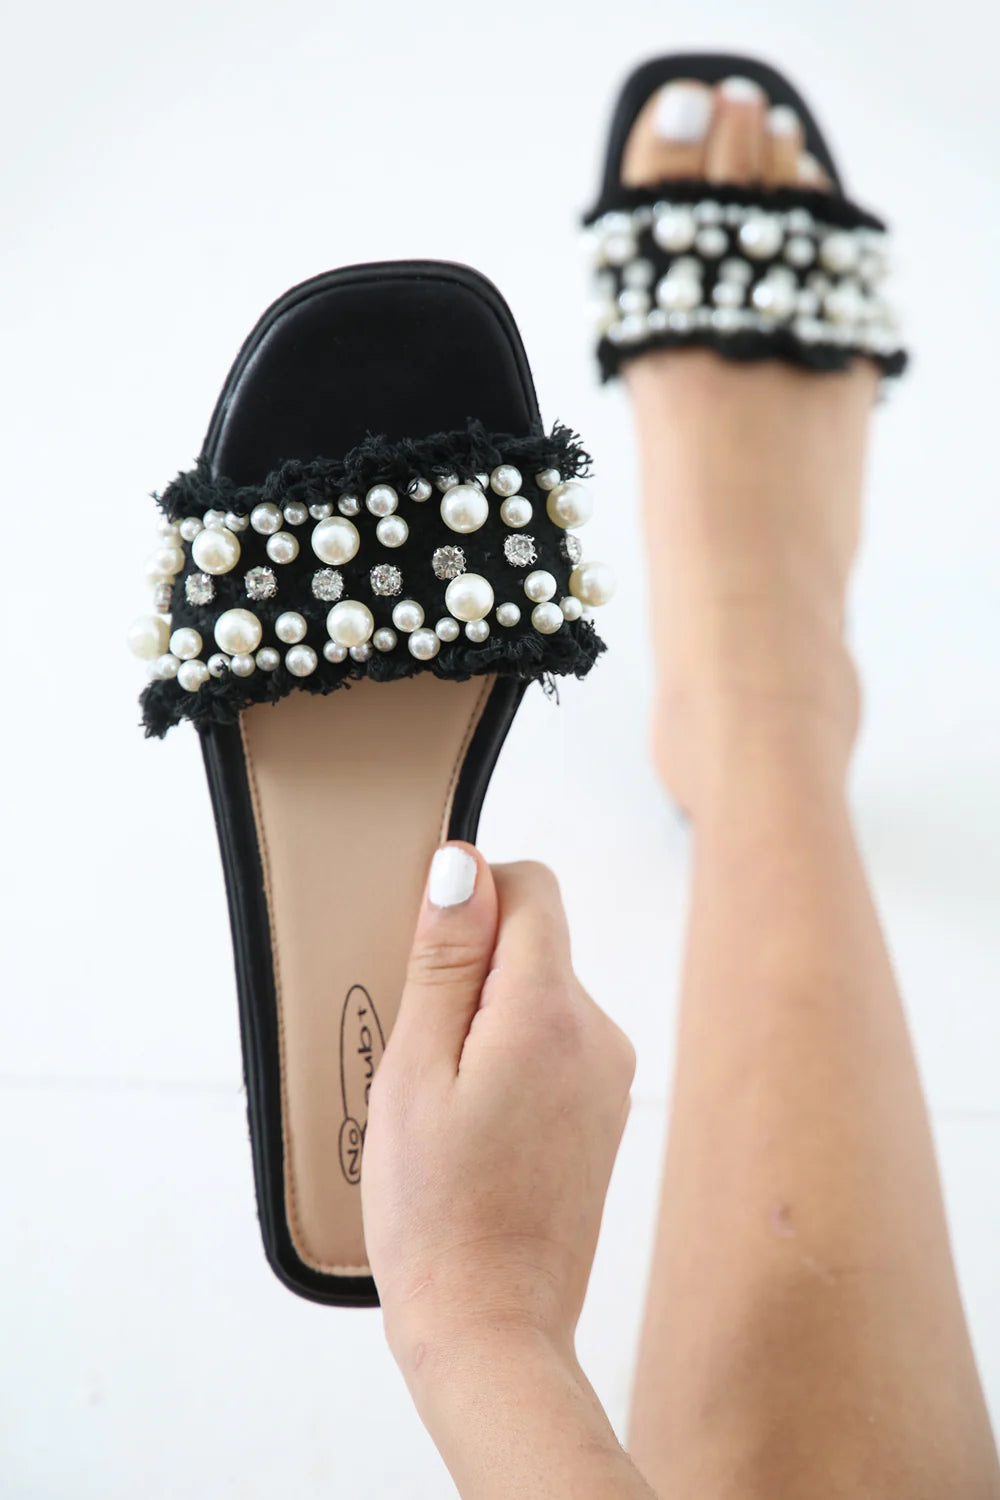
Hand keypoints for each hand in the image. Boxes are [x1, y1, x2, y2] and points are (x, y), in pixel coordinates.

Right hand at [361, 843, 634, 1365]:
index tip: (424, 960)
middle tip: (419, 1051)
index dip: (472, 899)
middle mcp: (598, 1034)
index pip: (532, 887)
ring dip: (484, 1018)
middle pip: (533, 942)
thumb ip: (443, 959)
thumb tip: (464, 863)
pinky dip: (507, 1057)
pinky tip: (471, 1125)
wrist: (491, 1327)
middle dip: (469, 969)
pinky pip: (552, 1044)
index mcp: (550, 1012)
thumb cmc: (435, 1210)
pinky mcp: (603, 1114)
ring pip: (538, 994)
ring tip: (442, 1102)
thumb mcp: (414, 1070)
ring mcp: (608, 1079)